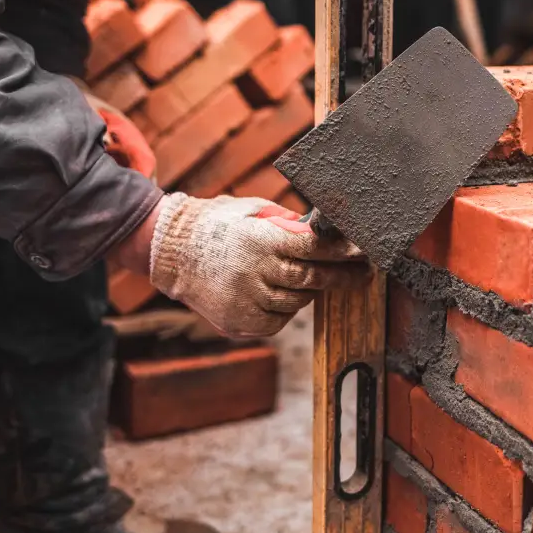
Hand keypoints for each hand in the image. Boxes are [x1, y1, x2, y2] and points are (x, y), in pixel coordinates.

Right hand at [148, 193, 370, 336]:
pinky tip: (283, 294)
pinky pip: (278, 320)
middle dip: (342, 276)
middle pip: (311, 279)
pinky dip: (287, 308)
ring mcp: (246, 300)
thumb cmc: (217, 225)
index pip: (313, 247)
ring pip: (297, 301)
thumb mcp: (252, 210)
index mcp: (260, 240)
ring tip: (317, 279)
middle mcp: (254, 272)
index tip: (361, 252)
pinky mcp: (239, 322)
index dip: (341, 251)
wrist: (170, 253)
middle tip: (362, 273)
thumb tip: (324, 230)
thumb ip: (288, 223)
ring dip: (311, 290)